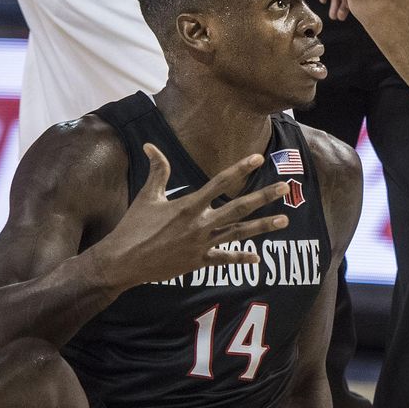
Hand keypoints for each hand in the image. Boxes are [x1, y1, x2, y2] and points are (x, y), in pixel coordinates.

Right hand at [92, 144, 288, 290]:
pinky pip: (225, 259)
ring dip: (263, 227)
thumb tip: (151, 145)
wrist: (123, 261)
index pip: (220, 182)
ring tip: (285, 221)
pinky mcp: (198, 261)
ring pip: (239, 233)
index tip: (258, 158)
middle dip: (264, 197)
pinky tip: (257, 257)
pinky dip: (241, 258)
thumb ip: (157, 171)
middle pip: (239, 208)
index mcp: (189, 205)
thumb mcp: (147, 196)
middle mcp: (200, 224)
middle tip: (286, 188)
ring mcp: (202, 244)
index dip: (240, 169)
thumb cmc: (134, 227)